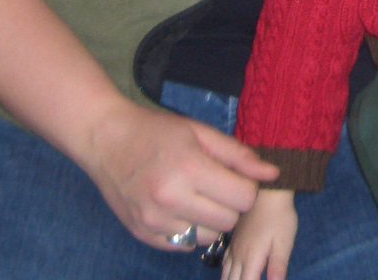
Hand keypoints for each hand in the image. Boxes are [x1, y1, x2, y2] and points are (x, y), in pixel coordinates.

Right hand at [79, 100, 279, 251]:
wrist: (105, 139)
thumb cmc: (155, 131)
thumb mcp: (199, 132)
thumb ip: (237, 155)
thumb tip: (272, 173)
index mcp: (189, 168)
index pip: (243, 198)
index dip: (247, 188)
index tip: (237, 178)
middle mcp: (170, 199)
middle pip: (229, 221)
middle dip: (231, 205)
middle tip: (218, 186)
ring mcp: (154, 221)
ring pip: (208, 237)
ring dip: (211, 220)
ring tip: (198, 197)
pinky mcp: (142, 234)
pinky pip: (183, 246)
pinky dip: (189, 230)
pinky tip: (180, 208)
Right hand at [223, 190, 297, 279]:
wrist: (267, 192)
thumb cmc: (279, 217)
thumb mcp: (284, 242)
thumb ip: (278, 266)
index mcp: (251, 259)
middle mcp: (237, 257)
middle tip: (251, 279)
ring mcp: (233, 248)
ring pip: (225, 274)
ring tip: (241, 279)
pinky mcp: (233, 240)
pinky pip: (223, 263)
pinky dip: (226, 273)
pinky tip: (231, 273)